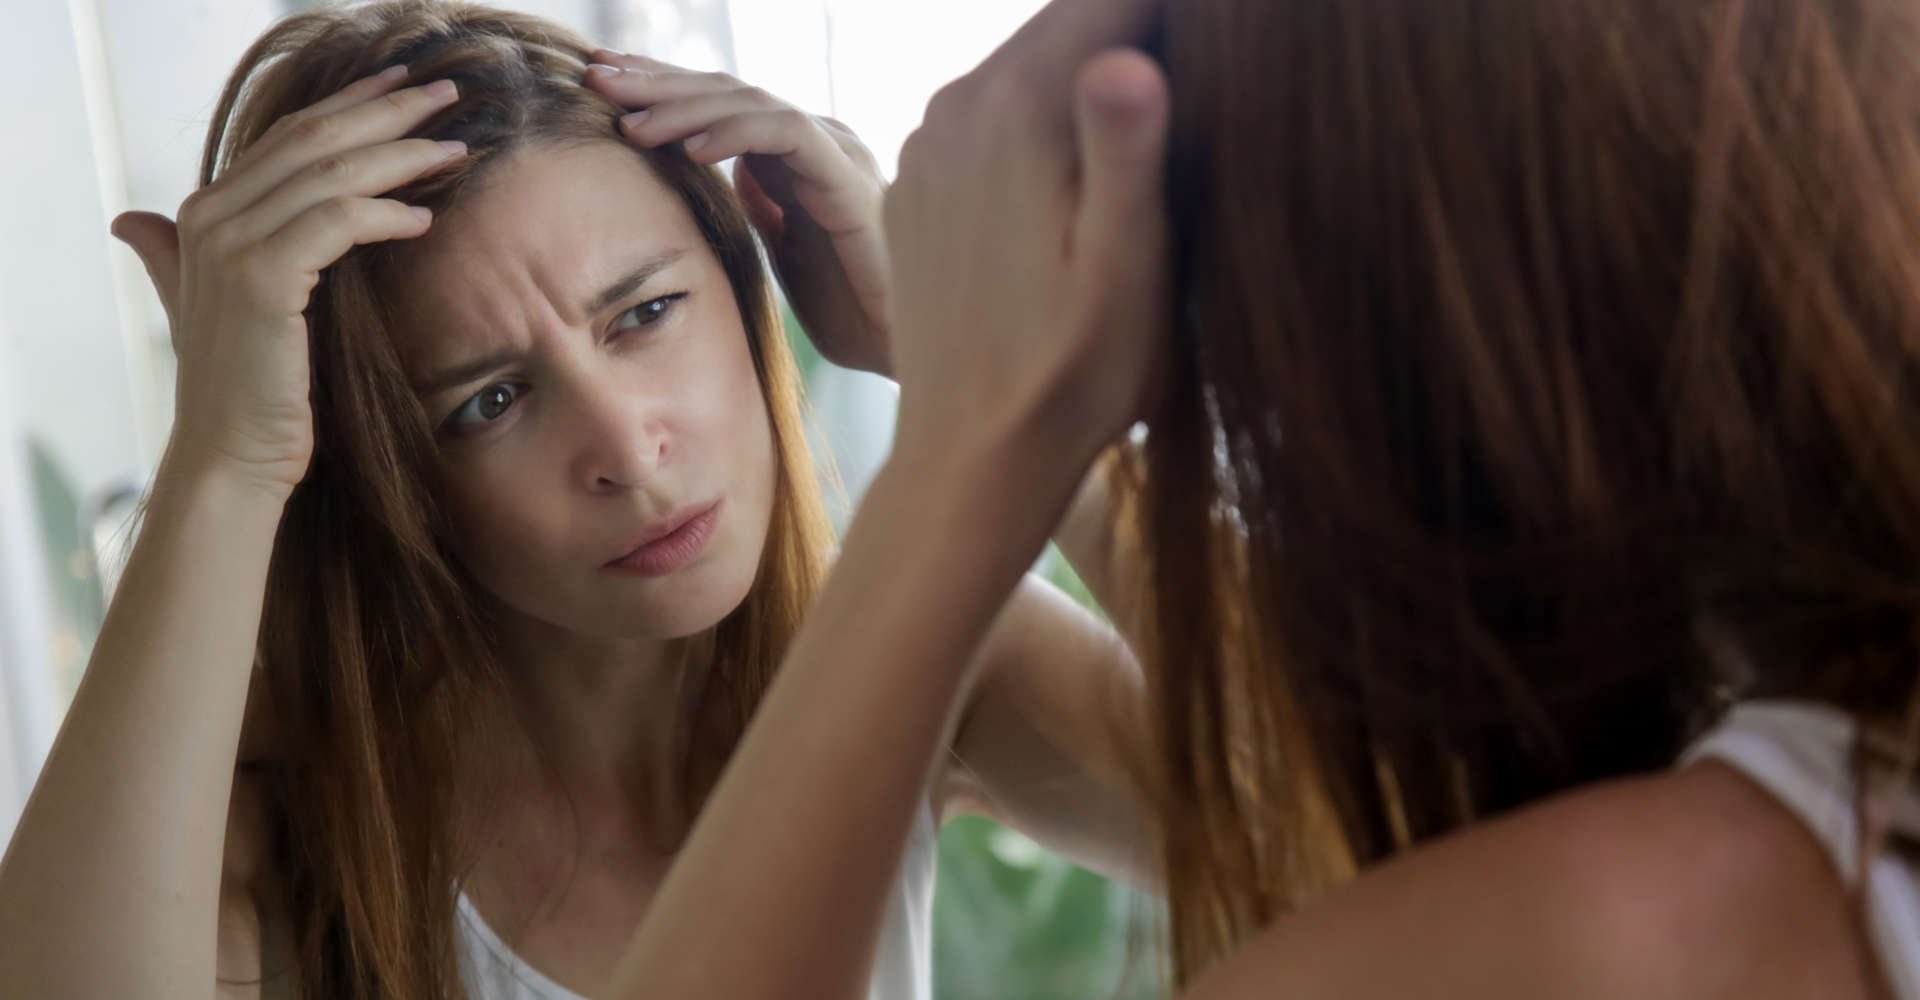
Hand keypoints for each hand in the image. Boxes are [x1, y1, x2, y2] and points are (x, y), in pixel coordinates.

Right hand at [111, 67, 466, 497]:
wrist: (235, 454)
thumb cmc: (251, 387)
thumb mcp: (224, 307)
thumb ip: (181, 256)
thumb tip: (133, 222)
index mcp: (204, 212)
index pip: (290, 136)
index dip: (351, 105)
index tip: (407, 86)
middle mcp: (209, 217)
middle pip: (314, 140)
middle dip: (385, 111)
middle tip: (446, 94)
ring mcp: (231, 244)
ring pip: (332, 174)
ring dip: (401, 155)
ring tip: (455, 150)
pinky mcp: (263, 278)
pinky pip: (338, 221)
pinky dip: (385, 212)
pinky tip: (425, 216)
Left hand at [584, 52, 892, 374]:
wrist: (903, 347)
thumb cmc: (853, 313)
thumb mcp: (787, 255)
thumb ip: (762, 209)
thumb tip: (731, 173)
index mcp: (798, 158)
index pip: (722, 107)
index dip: (662, 93)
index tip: (603, 90)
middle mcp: (818, 142)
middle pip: (727, 92)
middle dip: (657, 83)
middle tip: (595, 78)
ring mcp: (835, 152)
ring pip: (749, 101)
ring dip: (682, 105)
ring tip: (628, 120)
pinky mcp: (846, 176)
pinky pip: (784, 133)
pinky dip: (733, 133)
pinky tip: (688, 150)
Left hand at [884, 8, 1170, 480]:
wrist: (973, 460)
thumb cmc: (1073, 374)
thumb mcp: (1129, 268)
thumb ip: (1129, 150)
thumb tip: (1131, 57)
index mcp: (1017, 104)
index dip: (1185, 18)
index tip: (1235, 50)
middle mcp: (957, 104)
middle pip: (1069, 22)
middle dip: (1140, 37)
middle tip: (1205, 96)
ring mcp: (928, 145)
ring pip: (1028, 69)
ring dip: (1089, 83)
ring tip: (1152, 142)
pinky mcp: (920, 187)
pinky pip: (991, 122)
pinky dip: (1041, 129)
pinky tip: (1078, 187)